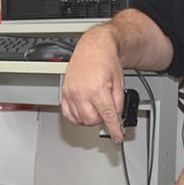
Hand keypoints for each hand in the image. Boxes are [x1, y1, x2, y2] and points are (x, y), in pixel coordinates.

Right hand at [60, 26, 126, 142]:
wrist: (94, 47)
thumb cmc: (106, 60)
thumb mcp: (119, 82)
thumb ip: (118, 102)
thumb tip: (116, 117)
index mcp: (97, 89)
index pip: (107, 116)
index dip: (114, 129)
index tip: (117, 138)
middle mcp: (81, 92)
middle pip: (92, 120)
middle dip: (101, 119)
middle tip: (106, 110)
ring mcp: (71, 93)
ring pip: (79, 120)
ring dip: (90, 118)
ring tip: (95, 106)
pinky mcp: (64, 93)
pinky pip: (68, 114)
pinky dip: (76, 116)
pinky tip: (84, 109)